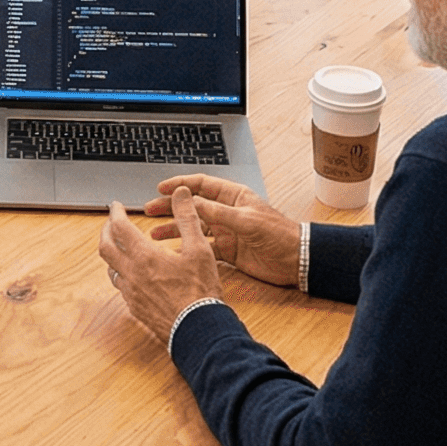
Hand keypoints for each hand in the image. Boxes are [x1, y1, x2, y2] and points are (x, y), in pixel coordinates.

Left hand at [100, 187, 222, 343]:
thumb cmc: (200, 291)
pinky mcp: (136, 309)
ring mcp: (132, 294)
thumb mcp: (199, 248)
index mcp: (144, 256)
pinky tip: (134, 275)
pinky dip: (122, 274)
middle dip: (106, 231)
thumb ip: (187, 217)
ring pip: (111, 269)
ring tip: (121, 247)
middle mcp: (132, 274)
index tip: (116, 206)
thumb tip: (181, 193)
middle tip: (112, 223)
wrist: (199, 330)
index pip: (119, 227)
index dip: (115, 213)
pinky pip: (121, 287)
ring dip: (112, 254)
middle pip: (105, 247)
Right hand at [141, 174, 298, 287]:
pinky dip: (188, 249)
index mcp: (234, 197)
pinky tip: (175, 252)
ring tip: (155, 234)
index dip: (181, 185)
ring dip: (175, 229)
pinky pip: (203, 248)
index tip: (161, 188)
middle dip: (171, 207)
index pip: (202, 185)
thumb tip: (192, 202)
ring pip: (194, 228)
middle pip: (193, 206)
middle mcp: (227, 212)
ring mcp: (227, 232)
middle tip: (150, 209)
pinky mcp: (228, 251)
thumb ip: (219, 212)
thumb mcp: (247, 221)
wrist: (296, 260)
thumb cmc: (279, 234)